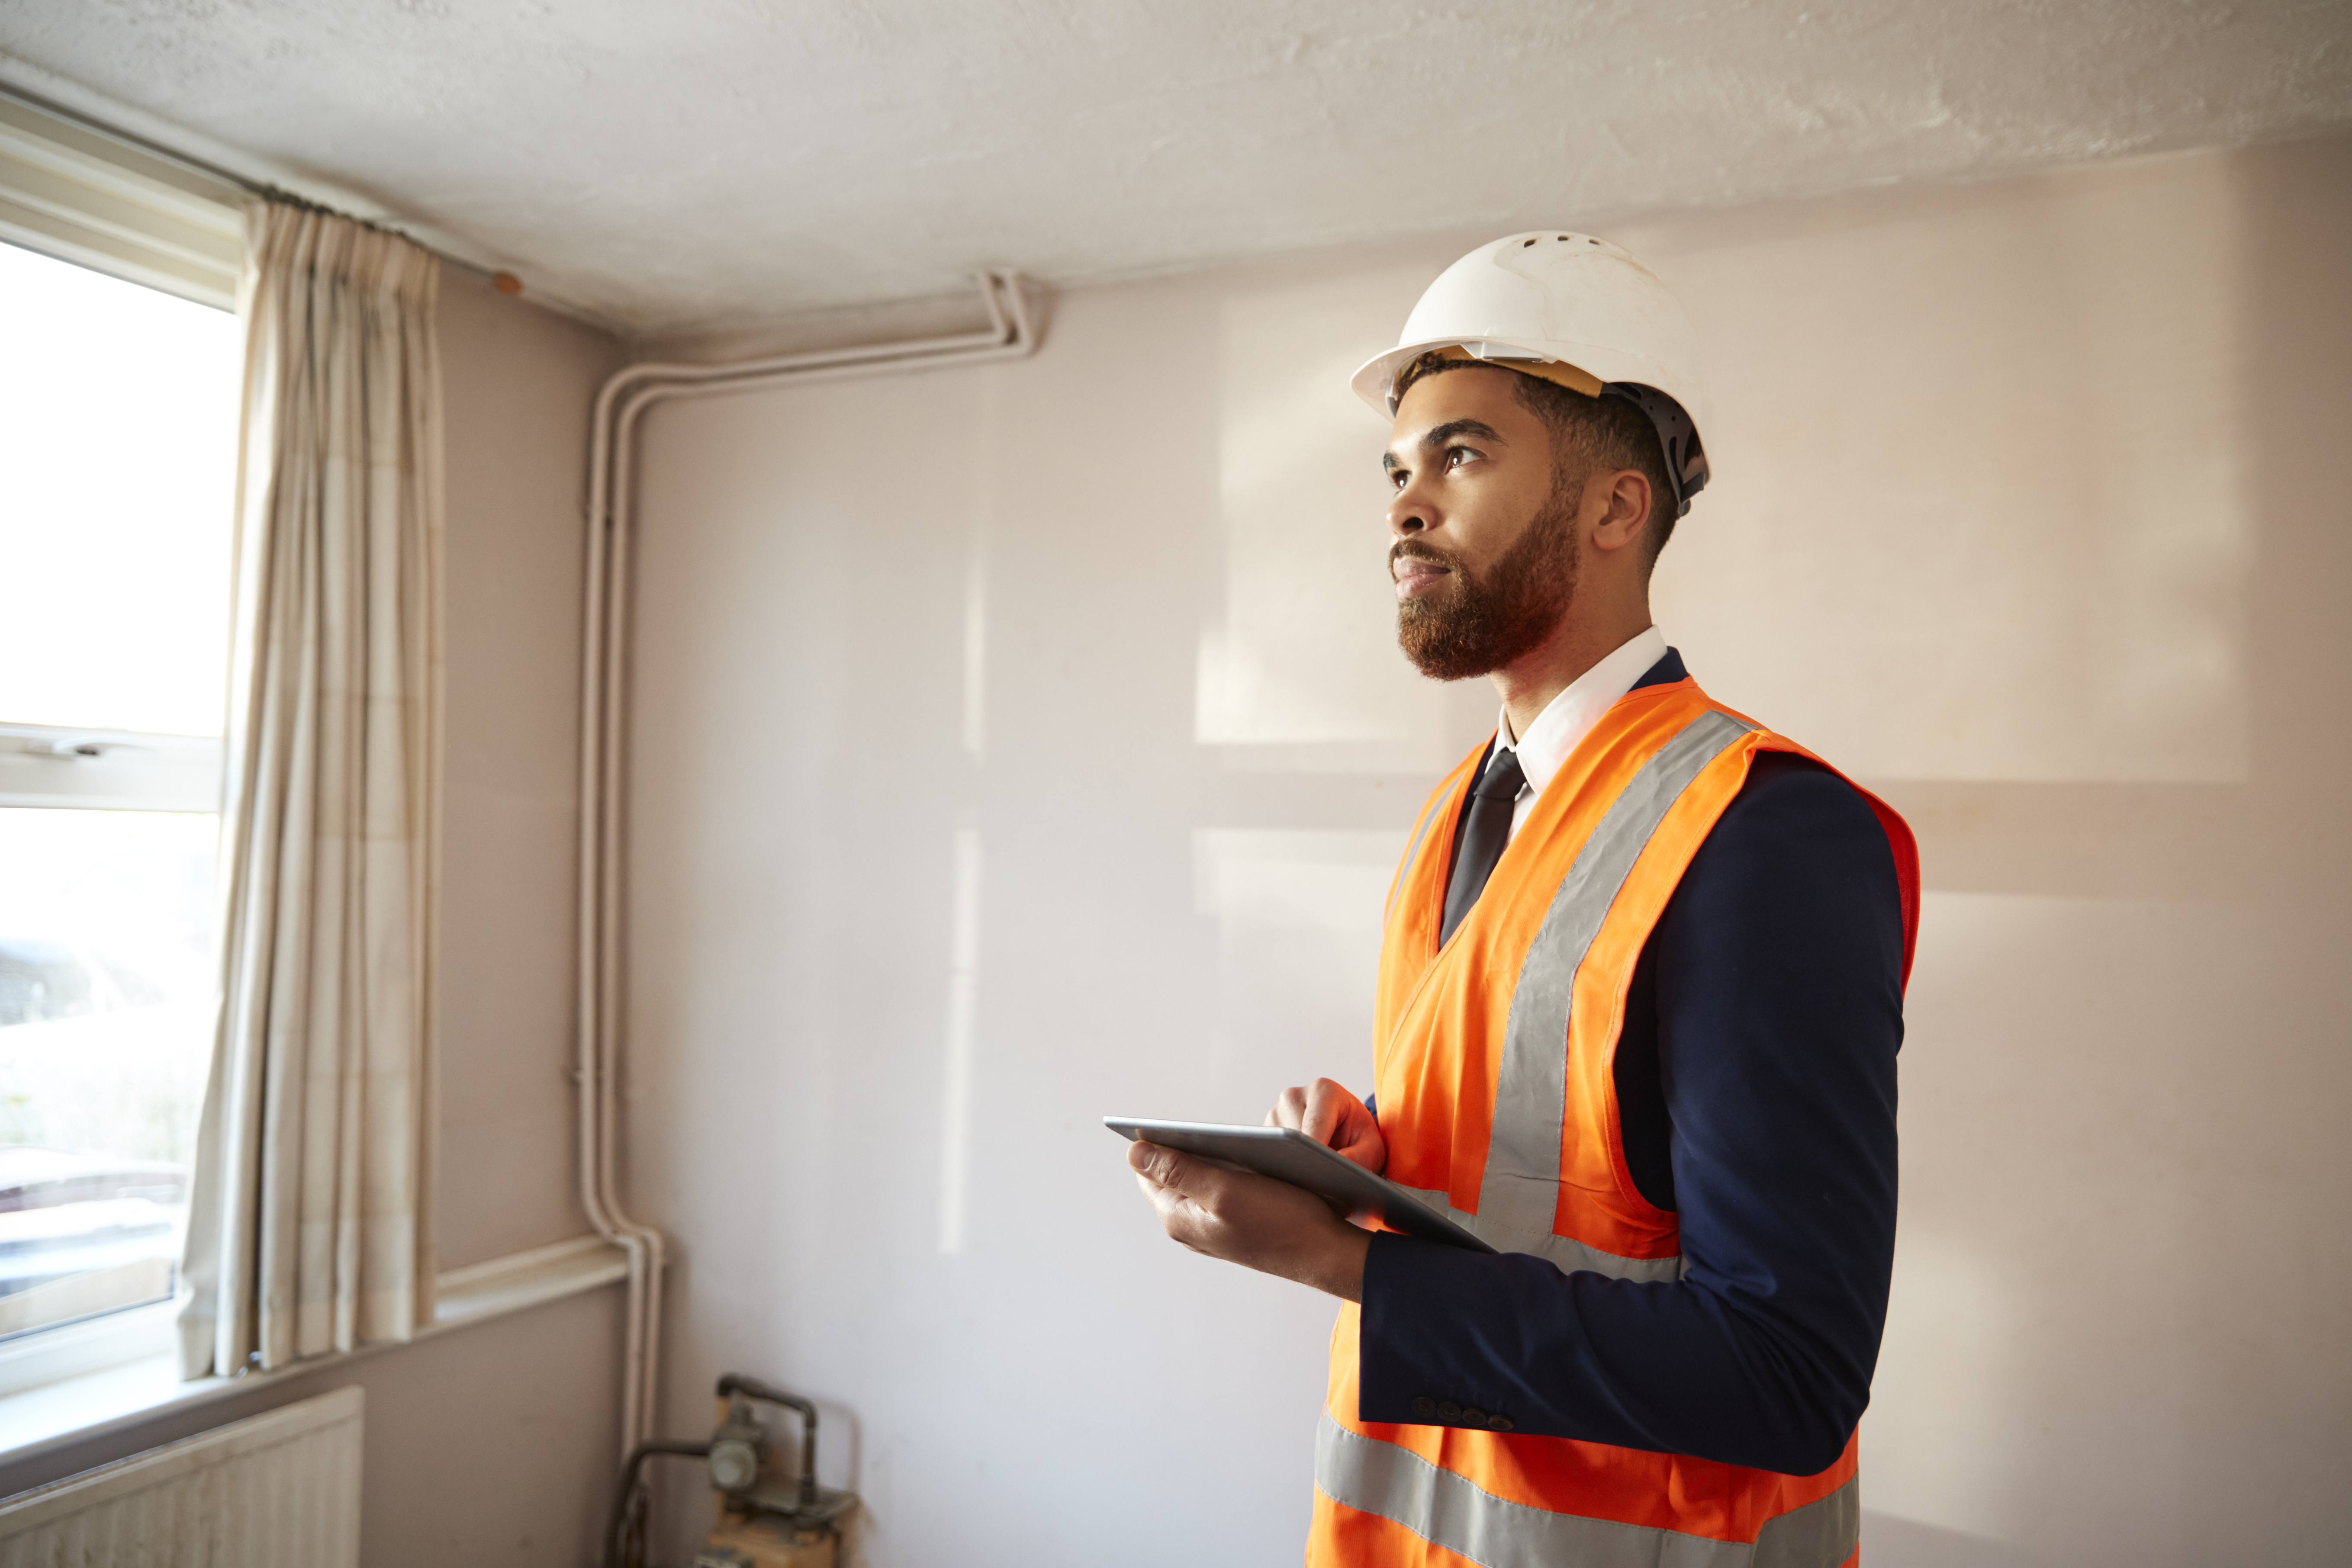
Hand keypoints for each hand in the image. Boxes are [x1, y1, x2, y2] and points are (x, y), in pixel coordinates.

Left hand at [1127, 1140, 1369, 1301]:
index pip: (1147, 1171)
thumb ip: (1178, 1170)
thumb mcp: (1225, 1189)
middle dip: (1188, 1151)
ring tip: (1238, 1147)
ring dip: (1213, 1161)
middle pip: (1172, 1176)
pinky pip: (1221, 1193)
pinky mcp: (1234, 1228)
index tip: (1182, 1125)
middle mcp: (1189, 1228)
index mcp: (1178, 1218)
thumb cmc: (1280, 1220)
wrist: (1324, 1253)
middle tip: (1219, 1136)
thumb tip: (1134, 1152)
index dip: (1158, 1144)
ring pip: (1199, 1182)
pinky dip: (1230, 1175)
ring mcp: (1212, 1230)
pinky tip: (1252, 1166)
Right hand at [1268, 1078, 1386, 1174]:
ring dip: (1293, 1163)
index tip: (1319, 1172)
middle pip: (1294, 1136)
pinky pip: (1270, 1151)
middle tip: (1319, 1181)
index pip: (1315, 1123)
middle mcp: (1295, 1096)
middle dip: (1305, 1159)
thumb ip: (1357, 1158)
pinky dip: (1284, 1164)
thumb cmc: (1360, 1139)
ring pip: (1278, 1146)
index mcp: (1324, 1091)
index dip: (1316, 1149)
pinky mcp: (1267, 1129)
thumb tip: (1331, 1169)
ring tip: (1312, 1174)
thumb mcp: (1372, 1150)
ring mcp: (1277, 1112)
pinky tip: (1299, 1171)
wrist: (1346, 1134)